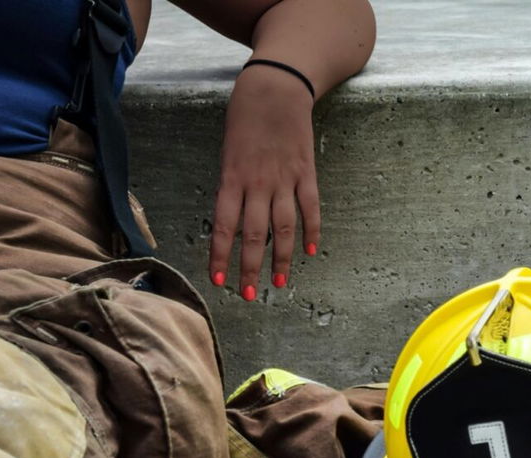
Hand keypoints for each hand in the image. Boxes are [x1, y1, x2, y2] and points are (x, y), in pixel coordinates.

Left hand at [210, 63, 319, 298]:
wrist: (276, 87)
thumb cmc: (244, 117)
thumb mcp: (228, 151)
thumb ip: (231, 186)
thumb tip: (233, 220)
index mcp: (232, 178)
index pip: (223, 226)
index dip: (221, 255)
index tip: (219, 281)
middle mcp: (258, 183)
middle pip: (254, 235)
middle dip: (250, 268)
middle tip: (248, 295)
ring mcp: (285, 179)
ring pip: (283, 228)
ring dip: (280, 259)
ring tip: (278, 284)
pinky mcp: (306, 173)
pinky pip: (310, 208)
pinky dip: (311, 231)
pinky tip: (310, 251)